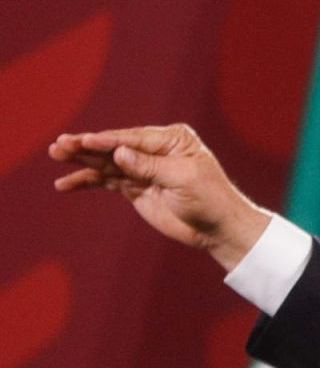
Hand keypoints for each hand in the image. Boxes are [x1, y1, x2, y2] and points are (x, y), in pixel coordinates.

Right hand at [50, 124, 270, 270]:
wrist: (217, 229)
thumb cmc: (209, 199)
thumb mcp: (182, 179)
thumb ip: (149, 166)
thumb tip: (120, 153)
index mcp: (172, 140)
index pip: (133, 138)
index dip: (107, 140)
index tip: (84, 141)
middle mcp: (154, 150)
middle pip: (114, 147)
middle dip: (87, 146)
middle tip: (60, 145)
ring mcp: (142, 168)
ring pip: (106, 162)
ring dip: (81, 161)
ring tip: (56, 155)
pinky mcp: (135, 187)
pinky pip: (106, 181)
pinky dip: (86, 182)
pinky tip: (65, 184)